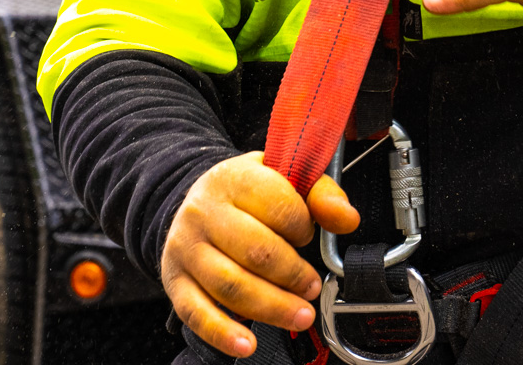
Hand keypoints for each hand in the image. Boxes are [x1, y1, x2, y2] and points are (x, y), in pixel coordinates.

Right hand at [161, 152, 360, 357]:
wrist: (195, 200)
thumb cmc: (246, 193)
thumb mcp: (284, 178)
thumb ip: (320, 195)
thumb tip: (347, 219)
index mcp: (234, 178)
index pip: (279, 206)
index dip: (303, 227)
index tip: (308, 236)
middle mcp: (204, 211)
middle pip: (256, 251)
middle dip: (294, 275)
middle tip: (313, 287)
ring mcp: (185, 247)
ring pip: (230, 285)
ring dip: (272, 308)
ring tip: (300, 315)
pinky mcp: (175, 280)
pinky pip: (196, 313)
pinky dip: (223, 334)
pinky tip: (246, 345)